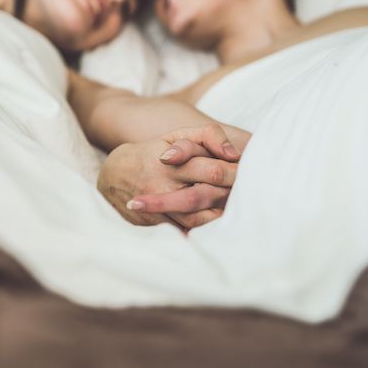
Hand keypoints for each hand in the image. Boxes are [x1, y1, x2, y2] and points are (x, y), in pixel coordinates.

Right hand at [97, 124, 250, 229]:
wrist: (113, 175)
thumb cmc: (154, 152)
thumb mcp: (177, 135)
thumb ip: (209, 135)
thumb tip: (233, 154)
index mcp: (175, 163)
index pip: (215, 171)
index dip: (237, 175)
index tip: (254, 176)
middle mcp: (165, 187)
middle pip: (208, 197)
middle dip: (232, 197)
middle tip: (253, 196)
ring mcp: (159, 209)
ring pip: (198, 220)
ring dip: (220, 218)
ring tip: (239, 214)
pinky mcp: (155, 224)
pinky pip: (184, 232)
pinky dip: (203, 232)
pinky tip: (220, 230)